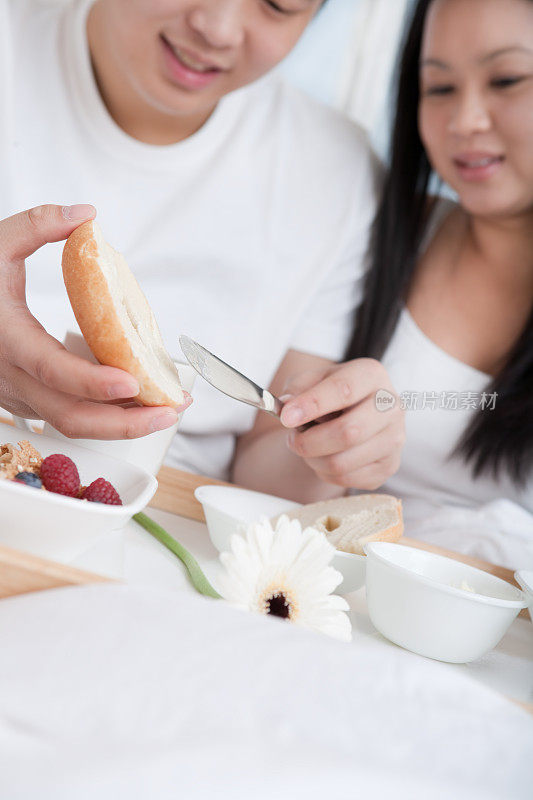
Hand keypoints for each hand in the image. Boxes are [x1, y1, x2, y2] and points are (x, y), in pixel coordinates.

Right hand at [0, 204, 190, 437]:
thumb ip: (36, 225)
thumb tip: (86, 215)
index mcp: (7, 340)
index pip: (53, 370)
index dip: (93, 382)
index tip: (132, 382)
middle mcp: (11, 377)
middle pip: (71, 416)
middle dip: (124, 423)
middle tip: (169, 413)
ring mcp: (17, 394)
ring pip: (71, 424)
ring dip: (122, 424)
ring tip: (166, 410)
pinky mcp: (25, 400)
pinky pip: (68, 415)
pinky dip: (105, 415)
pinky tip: (137, 401)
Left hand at [279, 359, 404, 489]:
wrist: (350, 414)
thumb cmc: (329, 395)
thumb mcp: (311, 380)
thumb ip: (297, 388)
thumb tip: (288, 404)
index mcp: (372, 375)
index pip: (343, 390)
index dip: (312, 404)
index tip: (286, 417)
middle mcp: (391, 406)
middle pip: (348, 432)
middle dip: (309, 441)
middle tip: (292, 439)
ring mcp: (394, 439)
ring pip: (342, 462)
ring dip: (313, 459)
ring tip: (307, 447)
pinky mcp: (388, 466)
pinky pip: (345, 479)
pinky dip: (324, 472)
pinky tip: (324, 457)